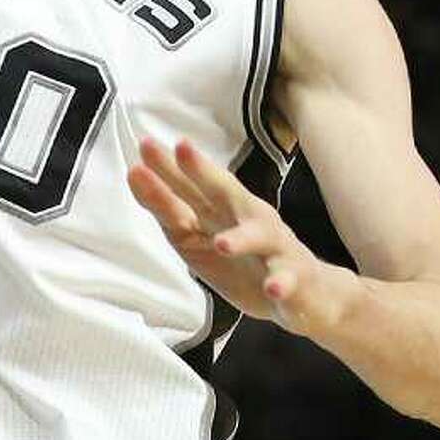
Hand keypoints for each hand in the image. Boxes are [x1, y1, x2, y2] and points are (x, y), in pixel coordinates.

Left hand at [129, 138, 334, 334]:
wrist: (305, 294)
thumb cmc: (246, 261)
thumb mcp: (198, 238)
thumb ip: (170, 211)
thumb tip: (135, 175)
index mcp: (225, 210)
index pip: (194, 186)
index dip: (171, 167)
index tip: (146, 145)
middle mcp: (251, 220)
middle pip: (227, 193)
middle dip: (205, 173)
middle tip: (183, 151)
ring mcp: (275, 248)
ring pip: (260, 236)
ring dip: (241, 238)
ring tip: (221, 243)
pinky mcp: (293, 278)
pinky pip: (287, 279)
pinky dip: (281, 282)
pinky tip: (273, 288)